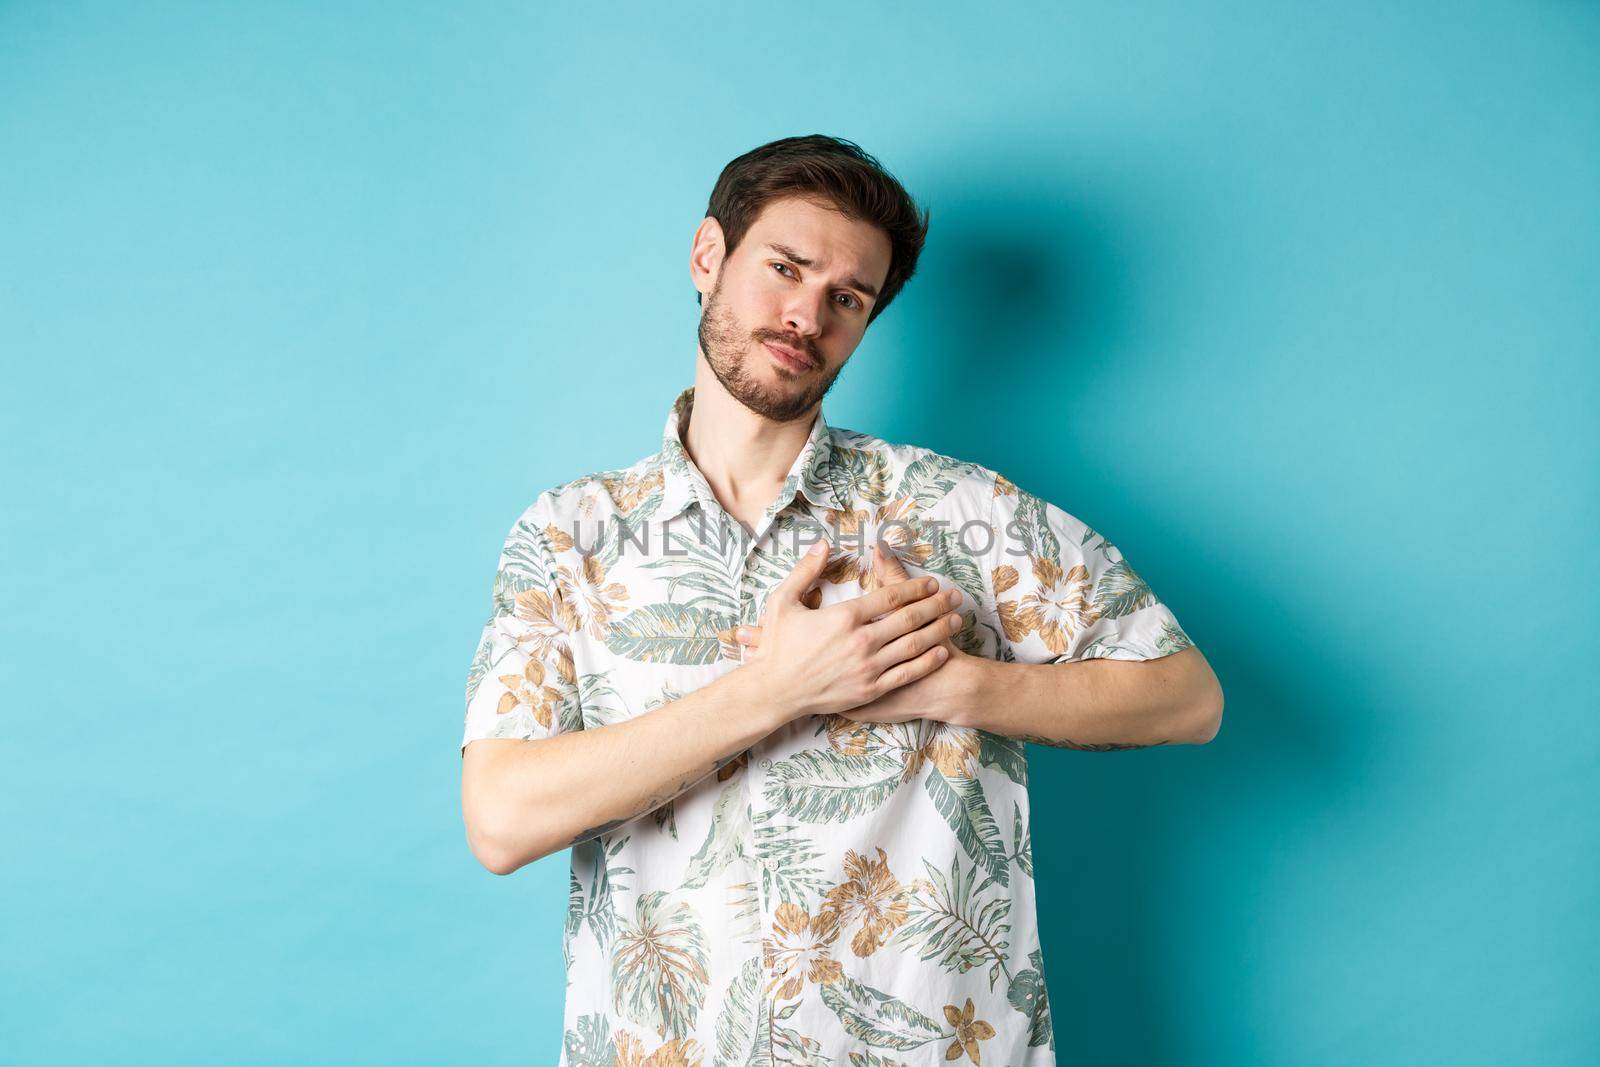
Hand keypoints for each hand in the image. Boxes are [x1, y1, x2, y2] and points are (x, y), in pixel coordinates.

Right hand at [737, 538, 959, 722]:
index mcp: (843, 617)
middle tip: (956, 595)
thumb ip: (805, 570)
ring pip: (913, 645)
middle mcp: (860, 641)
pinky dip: (926, 662)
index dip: (915, 588)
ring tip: (956, 619)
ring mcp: (867, 668)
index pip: (890, 597)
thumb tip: (823, 543)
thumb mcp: (782, 601)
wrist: (774, 691)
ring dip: (938, 630)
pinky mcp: (869, 690)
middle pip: (909, 618)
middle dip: (936, 605)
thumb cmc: (777, 646)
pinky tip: (941, 652)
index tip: (932, 582)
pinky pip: (906, 674)